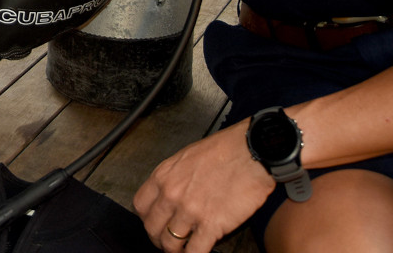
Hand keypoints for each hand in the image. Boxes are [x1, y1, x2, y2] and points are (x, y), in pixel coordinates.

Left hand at [132, 122, 273, 250]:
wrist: (252, 152)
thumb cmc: (225, 150)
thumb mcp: (187, 157)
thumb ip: (174, 178)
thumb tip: (170, 194)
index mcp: (163, 176)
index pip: (140, 206)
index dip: (147, 219)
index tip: (155, 223)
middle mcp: (171, 194)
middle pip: (151, 228)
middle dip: (158, 238)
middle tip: (168, 241)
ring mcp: (190, 211)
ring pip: (169, 243)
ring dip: (175, 250)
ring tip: (183, 250)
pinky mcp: (211, 225)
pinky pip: (194, 251)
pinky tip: (199, 251)